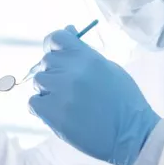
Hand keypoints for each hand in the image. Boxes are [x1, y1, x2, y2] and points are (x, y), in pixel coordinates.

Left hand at [28, 27, 160, 164]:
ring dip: (47, 90)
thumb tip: (68, 30)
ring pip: (38, 81)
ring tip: (67, 102)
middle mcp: (71, 71)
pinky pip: (33, 102)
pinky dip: (41, 108)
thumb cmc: (124, 101)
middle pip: (45, 61)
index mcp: (86, 57)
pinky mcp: (51, 113)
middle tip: (70, 88)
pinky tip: (58, 113)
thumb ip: (85, 51)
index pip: (56, 38)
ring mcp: (60, 92)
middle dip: (54, 72)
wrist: (130, 135)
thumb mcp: (109, 68)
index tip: (57, 55)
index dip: (53, 46)